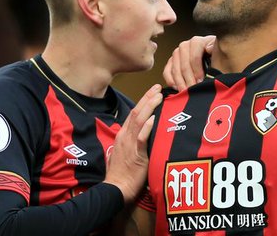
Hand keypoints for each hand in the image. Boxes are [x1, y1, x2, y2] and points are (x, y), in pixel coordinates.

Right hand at [103, 84, 160, 202]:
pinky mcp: (135, 154)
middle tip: (158, 87)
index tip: (153, 92)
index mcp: (122, 136)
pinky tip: (154, 118)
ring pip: (139, 121)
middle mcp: (124, 137)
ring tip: (159, 96)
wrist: (116, 189)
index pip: (133, 115)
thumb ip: (131, 143)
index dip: (143, 102)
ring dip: (149, 107)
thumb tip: (140, 136)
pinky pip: (141, 138)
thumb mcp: (124, 154)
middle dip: (148, 98)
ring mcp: (129, 144)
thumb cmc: (121, 174)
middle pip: (136, 112)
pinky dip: (147, 127)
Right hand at [163, 36, 214, 89]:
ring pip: (174, 68)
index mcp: (198, 41)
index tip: (201, 81)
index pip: (194, 56)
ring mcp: (177, 53)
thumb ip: (216, 50)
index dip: (197, 70)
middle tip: (192, 90)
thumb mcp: (219, 52)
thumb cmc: (218, 56)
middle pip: (183, 64)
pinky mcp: (172, 61)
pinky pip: (167, 71)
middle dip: (188, 78)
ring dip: (179, 81)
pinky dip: (170, 80)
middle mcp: (185, 45)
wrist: (214, 57)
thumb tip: (209, 48)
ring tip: (185, 92)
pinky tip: (176, 88)